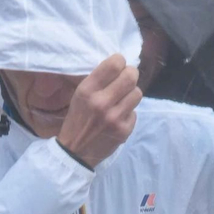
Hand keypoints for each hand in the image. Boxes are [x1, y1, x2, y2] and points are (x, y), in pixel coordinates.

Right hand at [55, 54, 141, 168]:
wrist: (75, 152)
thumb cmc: (77, 119)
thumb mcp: (80, 95)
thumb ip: (99, 81)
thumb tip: (122, 66)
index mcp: (87, 90)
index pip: (115, 63)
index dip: (120, 62)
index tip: (118, 67)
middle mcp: (101, 102)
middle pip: (131, 76)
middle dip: (131, 75)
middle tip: (126, 80)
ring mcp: (114, 118)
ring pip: (137, 93)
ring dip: (131, 95)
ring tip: (121, 100)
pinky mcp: (124, 130)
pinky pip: (135, 112)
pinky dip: (128, 113)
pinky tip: (118, 118)